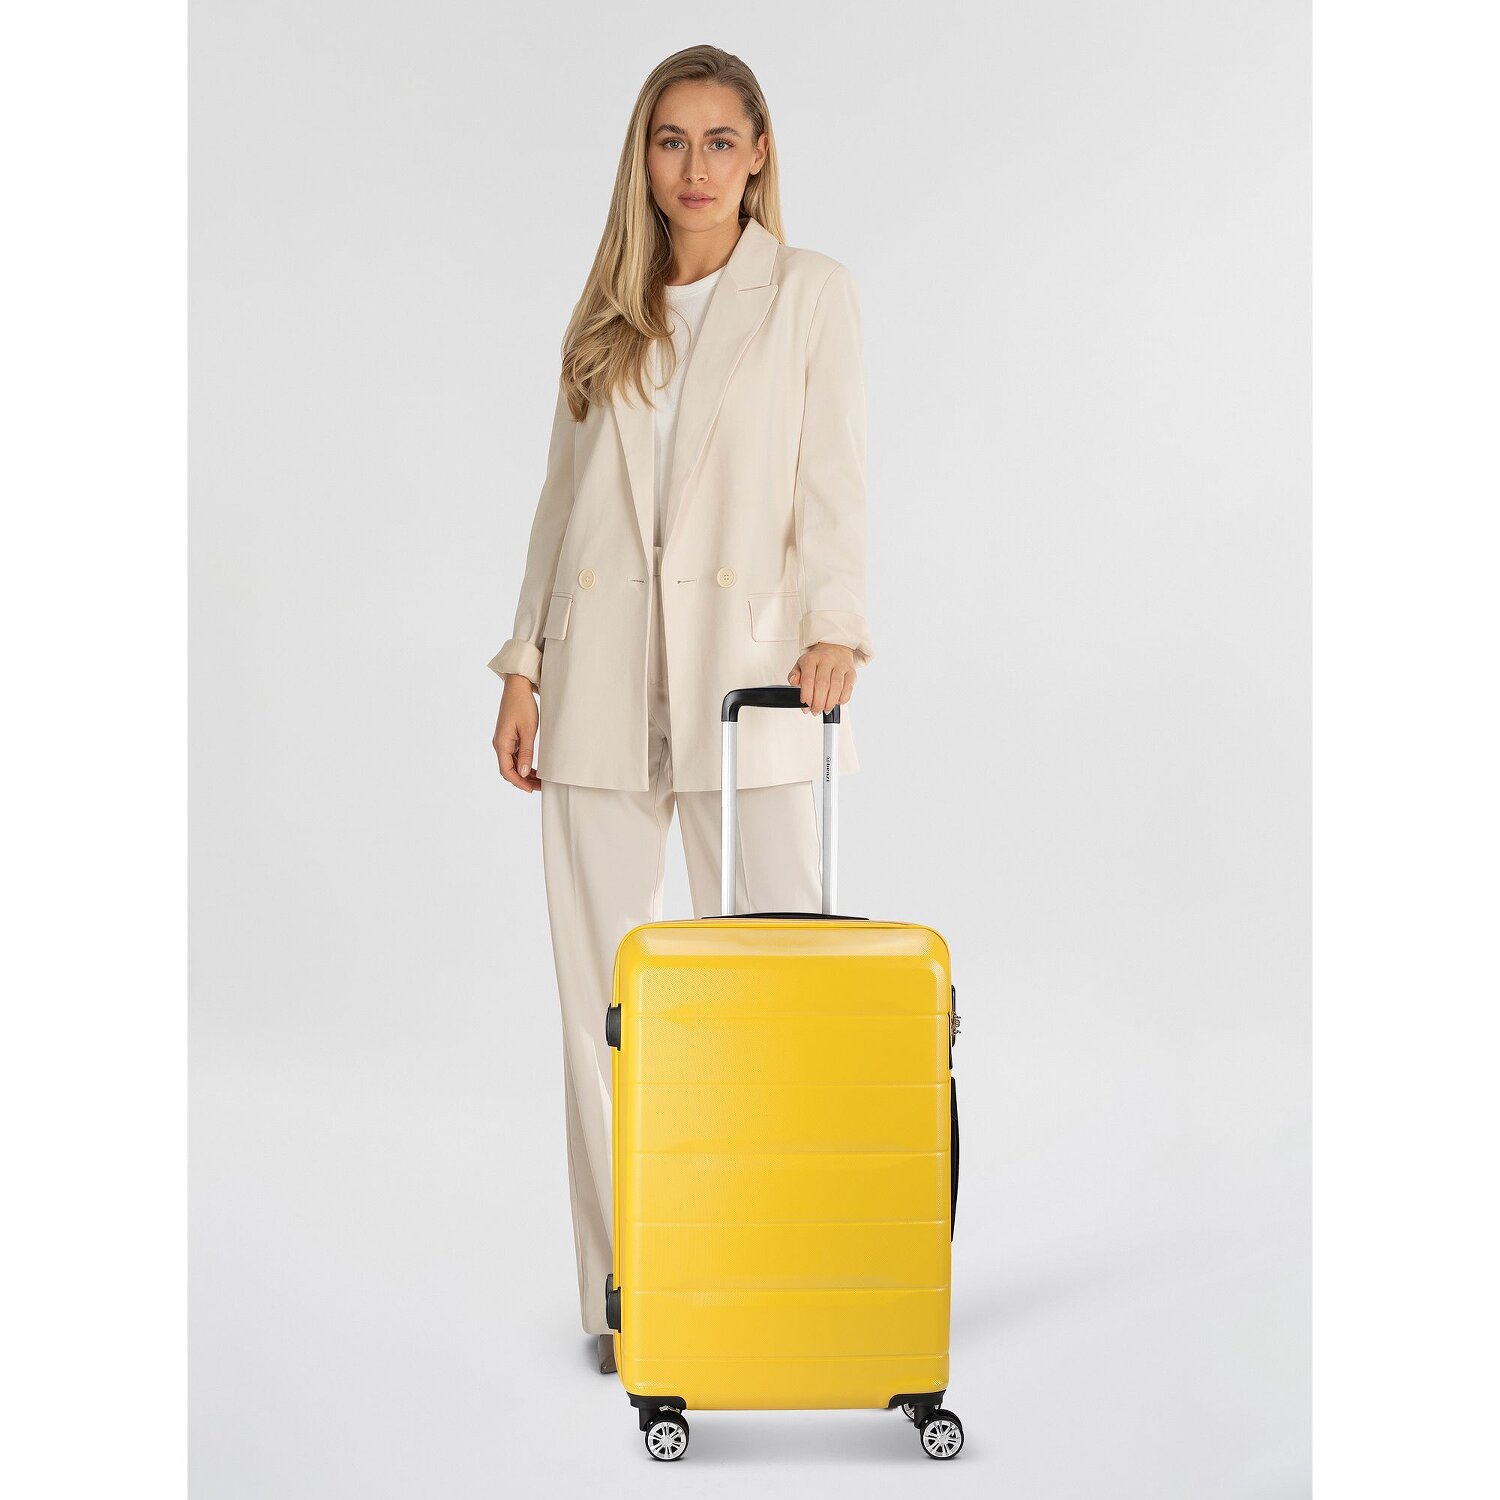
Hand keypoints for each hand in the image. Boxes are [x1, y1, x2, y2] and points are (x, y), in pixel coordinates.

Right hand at [494, 674, 540, 791]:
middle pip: (508, 769)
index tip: (532, 790)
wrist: (517, 687)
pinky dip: (523, 763)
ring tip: (539, 780)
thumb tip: (524, 773)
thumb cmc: (523, 706)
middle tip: (540, 787)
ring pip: (511, 763)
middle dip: (522, 780)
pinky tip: (534, 768)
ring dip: (524, 773)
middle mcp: (499, 744)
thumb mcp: (528, 730)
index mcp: (501, 743)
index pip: (507, 771)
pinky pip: (514, 755)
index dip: (519, 783)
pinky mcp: (508, 737)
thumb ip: (526, 752)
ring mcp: (503, 741)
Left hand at [789, 642, 856, 714]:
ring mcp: (840, 665)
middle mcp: (827, 660)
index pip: (808, 679)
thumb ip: (794, 675)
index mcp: (812, 658)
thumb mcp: (801, 665)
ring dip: (830, 702)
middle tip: (815, 710)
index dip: (806, 695)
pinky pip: (848, 688)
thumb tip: (794, 682)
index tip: (805, 704)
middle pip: (823, 684)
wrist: (835, 648)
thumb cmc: (817, 661)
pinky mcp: (851, 671)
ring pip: (836, 687)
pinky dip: (842, 699)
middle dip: (818, 702)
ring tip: (825, 709)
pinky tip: (836, 703)